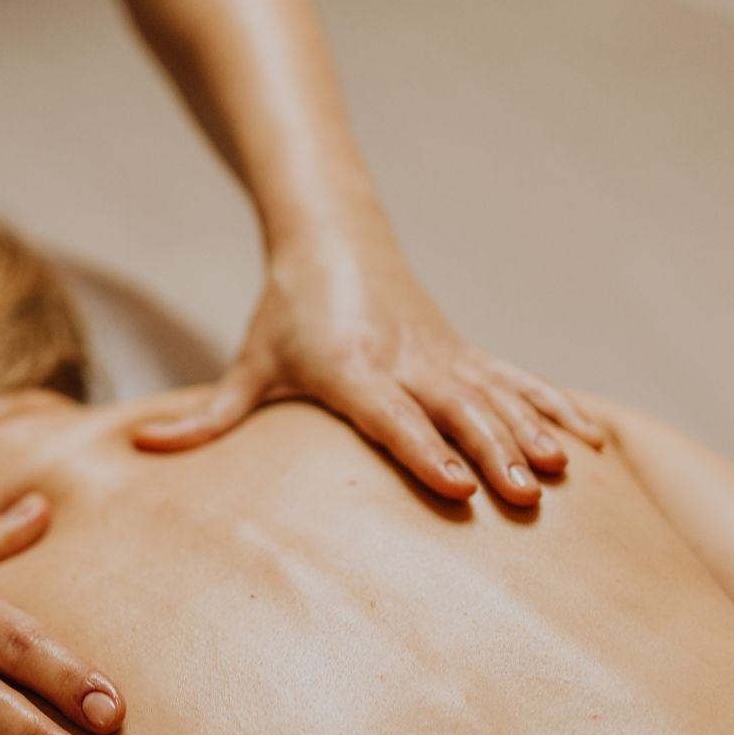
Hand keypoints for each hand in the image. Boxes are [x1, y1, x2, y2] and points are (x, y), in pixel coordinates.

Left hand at [134, 244, 603, 504]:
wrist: (333, 240)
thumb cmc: (284, 315)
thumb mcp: (248, 365)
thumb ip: (205, 417)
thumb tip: (140, 445)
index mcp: (350, 368)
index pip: (391, 416)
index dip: (423, 449)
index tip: (457, 485)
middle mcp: (405, 360)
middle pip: (455, 410)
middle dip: (492, 452)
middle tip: (521, 495)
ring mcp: (443, 355)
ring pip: (496, 396)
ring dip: (530, 434)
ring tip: (560, 476)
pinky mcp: (466, 352)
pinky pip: (520, 381)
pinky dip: (556, 409)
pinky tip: (593, 445)